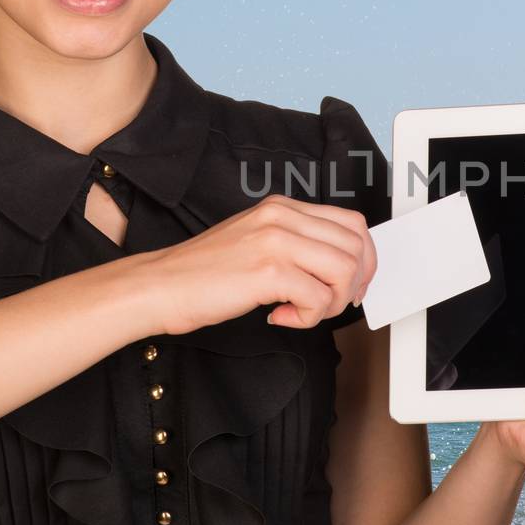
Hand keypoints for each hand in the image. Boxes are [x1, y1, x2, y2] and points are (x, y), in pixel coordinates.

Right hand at [140, 193, 377, 334]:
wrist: (160, 286)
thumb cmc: (204, 274)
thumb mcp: (256, 242)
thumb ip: (296, 245)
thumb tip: (340, 268)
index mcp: (282, 207)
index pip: (352, 223)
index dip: (364, 259)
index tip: (353, 285)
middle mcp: (282, 217)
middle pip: (356, 247)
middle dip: (354, 284)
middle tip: (330, 304)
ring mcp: (275, 241)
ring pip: (344, 271)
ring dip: (332, 302)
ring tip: (303, 311)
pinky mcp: (268, 271)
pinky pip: (318, 298)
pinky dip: (308, 318)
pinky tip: (280, 316)